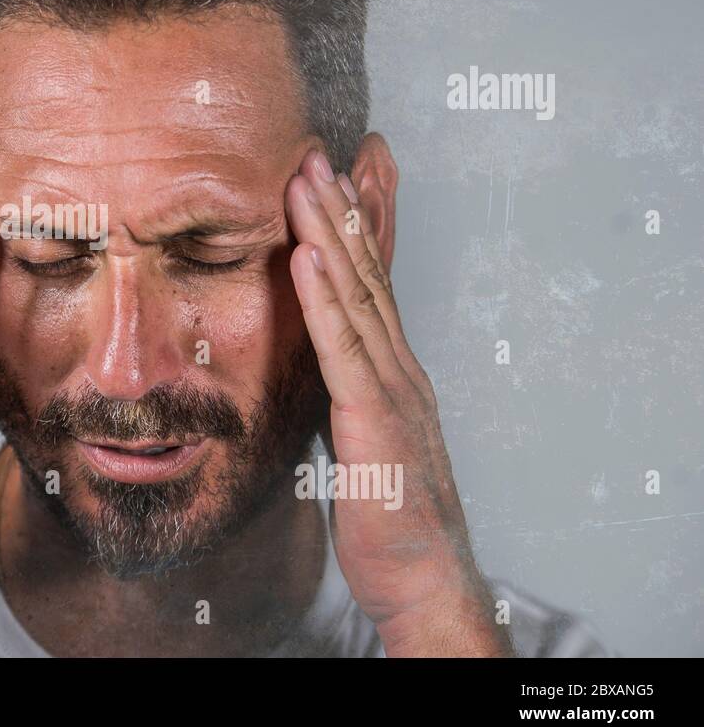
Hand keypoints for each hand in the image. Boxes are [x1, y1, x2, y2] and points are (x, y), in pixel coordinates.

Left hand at [285, 148, 512, 656]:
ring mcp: (391, 387)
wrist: (421, 577)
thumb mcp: (359, 440)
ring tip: (309, 177)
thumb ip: (343, 397)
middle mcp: (397, 366)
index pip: (372, 284)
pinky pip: (343, 346)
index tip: (339, 175)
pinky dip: (323, 297)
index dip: (357, 227)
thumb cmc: (389, 515)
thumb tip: (317, 371)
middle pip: (368, 273)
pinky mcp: (374, 417)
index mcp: (391, 370)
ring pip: (356, 295)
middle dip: (345, 208)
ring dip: (329, 232)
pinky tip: (306, 254)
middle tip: (322, 149)